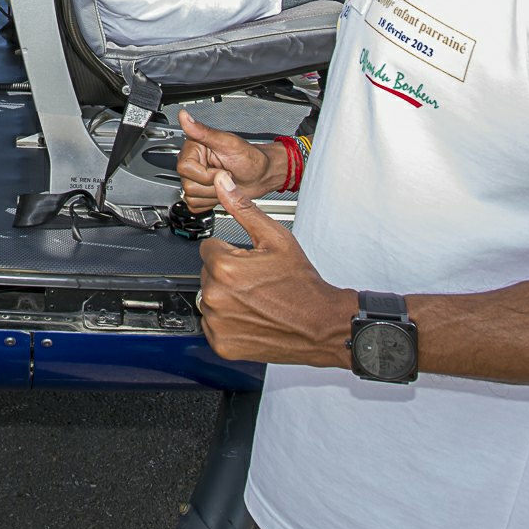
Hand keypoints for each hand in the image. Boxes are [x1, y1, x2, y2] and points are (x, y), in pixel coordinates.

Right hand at [176, 110, 287, 211]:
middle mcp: (193, 162)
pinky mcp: (199, 193)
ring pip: (191, 196)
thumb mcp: (229, 143)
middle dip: (211, 185)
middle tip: (225, 176)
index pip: (185, 168)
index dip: (205, 174)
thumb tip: (184, 116)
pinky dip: (209, 203)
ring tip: (224, 183)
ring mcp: (195, 178)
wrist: (262, 175)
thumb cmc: (251, 159)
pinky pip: (194, 205)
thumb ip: (204, 131)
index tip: (221, 171)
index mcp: (195, 147)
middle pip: (188, 184)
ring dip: (212, 194)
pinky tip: (220, 192)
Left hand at [197, 174, 355, 366]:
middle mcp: (215, 296)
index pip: (208, 249)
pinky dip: (227, 322)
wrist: (321, 324)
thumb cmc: (302, 284)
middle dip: (227, 275)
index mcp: (224, 267)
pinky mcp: (222, 344)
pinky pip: (213, 326)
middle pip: (207, 274)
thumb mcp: (276, 238)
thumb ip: (243, 209)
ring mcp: (218, 323)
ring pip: (209, 300)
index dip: (230, 253)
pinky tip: (250, 317)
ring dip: (226, 298)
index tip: (249, 262)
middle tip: (255, 282)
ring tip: (255, 299)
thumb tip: (223, 184)